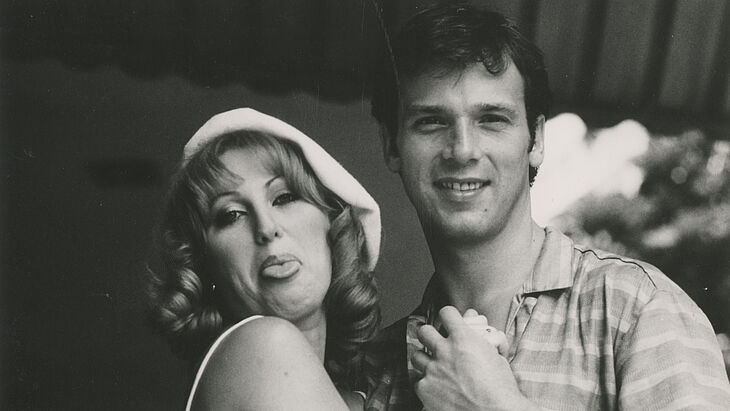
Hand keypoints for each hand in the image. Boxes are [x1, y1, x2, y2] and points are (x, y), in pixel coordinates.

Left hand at [411, 306, 536, 410]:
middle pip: (424, 331)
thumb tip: (479, 333)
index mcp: (463, 338)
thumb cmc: (501, 389)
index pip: (446, 313)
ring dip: (425, 359)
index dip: (449, 316)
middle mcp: (444, 350)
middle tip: (436, 343)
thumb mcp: (497, 357)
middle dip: (430, 335)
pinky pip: (417, 381)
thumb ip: (482, 341)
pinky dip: (425, 383)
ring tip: (435, 367)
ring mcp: (432, 370)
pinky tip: (435, 387)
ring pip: (416, 355)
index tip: (450, 321)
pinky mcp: (425, 389)